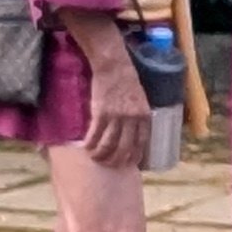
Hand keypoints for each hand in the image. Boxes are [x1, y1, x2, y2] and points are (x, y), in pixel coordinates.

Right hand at [68, 18, 145, 167]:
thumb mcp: (140, 100)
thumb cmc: (127, 82)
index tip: (129, 164)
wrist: (114, 67)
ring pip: (109, 145)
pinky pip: (95, 134)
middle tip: (109, 165)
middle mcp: (133, 119)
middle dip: (117, 161)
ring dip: (101, 155)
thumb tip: (132, 133)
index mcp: (145, 116)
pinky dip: (90, 144)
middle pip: (125, 148)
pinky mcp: (101, 112)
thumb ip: (138, 117)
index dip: (135, 156)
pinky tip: (86, 148)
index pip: (142, 143)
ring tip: (96, 159)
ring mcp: (117, 116)